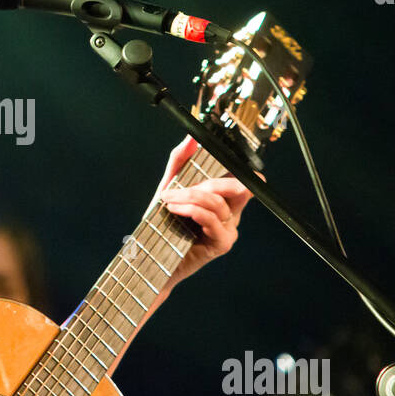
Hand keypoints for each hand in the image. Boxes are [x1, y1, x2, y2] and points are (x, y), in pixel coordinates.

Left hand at [151, 136, 255, 288]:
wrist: (152, 258)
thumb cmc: (163, 224)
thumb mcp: (168, 188)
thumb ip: (180, 162)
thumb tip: (191, 138)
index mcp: (224, 199)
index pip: (243, 178)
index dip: (238, 166)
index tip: (218, 154)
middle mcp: (231, 213)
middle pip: (237, 187)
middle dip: (207, 182)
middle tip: (177, 187)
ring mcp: (229, 229)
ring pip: (218, 202)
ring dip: (189, 196)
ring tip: (167, 199)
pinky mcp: (222, 243)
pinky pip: (211, 219)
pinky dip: (191, 210)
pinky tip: (174, 209)